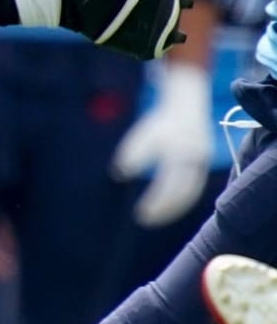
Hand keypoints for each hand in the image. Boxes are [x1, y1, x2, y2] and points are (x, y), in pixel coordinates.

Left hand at [111, 62, 212, 227]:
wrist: (186, 104)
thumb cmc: (160, 122)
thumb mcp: (143, 135)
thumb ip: (133, 154)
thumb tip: (121, 173)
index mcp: (180, 152)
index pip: (169, 184)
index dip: (156, 201)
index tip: (140, 213)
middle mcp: (195, 158)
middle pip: (183, 192)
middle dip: (165, 209)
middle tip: (145, 219)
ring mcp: (202, 161)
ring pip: (191, 193)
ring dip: (173, 209)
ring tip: (154, 218)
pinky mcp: (203, 163)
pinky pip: (194, 188)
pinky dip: (182, 201)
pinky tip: (166, 209)